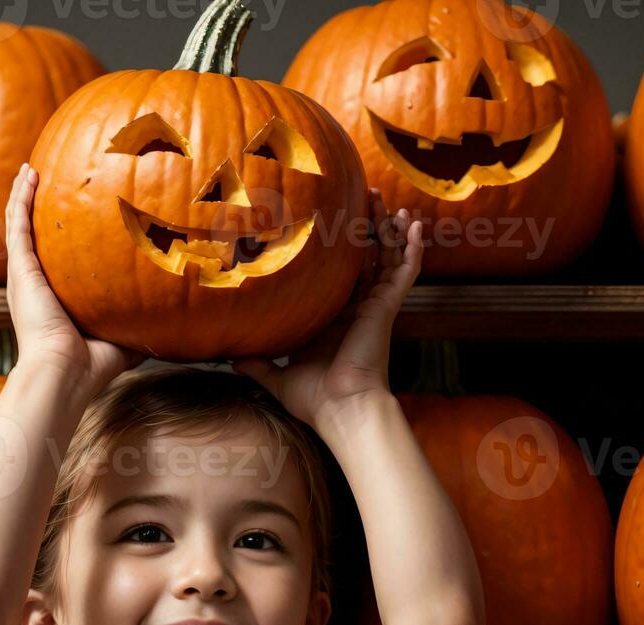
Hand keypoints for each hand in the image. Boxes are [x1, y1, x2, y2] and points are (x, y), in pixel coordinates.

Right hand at [5, 164, 142, 386]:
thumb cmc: (93, 365)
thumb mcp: (123, 334)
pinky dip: (21, 198)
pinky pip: (18, 224)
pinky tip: (29, 174)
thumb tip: (173, 317)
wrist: (65, 373)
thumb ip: (141, 320)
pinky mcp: (21, 269)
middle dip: (40, 207)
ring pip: (20, 223)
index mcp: (56, 295)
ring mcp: (25, 274)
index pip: (57, 258)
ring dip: (25, 194)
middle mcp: (36, 282)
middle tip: (47, 180)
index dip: (62, 237)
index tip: (75, 214)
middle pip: (35, 235)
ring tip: (32, 168)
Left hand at [235, 191, 423, 427]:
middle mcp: (358, 308)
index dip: (339, 250)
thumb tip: (228, 358)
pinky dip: (412, 249)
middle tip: (362, 198)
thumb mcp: (276, 377)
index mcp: (335, 319)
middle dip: (366, 227)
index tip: (328, 223)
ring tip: (384, 200)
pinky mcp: (388, 307)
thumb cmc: (314, 398)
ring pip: (387, 257)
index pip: (340, 275)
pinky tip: (414, 226)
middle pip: (366, 258)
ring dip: (388, 228)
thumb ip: (256, 364)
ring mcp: (376, 306)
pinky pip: (405, 272)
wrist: (341, 408)